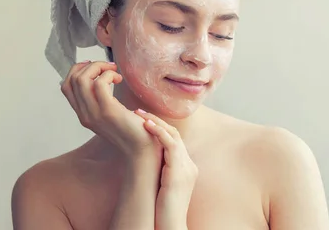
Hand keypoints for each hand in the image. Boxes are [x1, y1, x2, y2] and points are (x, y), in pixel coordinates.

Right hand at [60, 61, 161, 163]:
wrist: (142, 148)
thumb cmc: (132, 128)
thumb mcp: (110, 113)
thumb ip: (101, 100)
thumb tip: (100, 77)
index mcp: (83, 114)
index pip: (66, 86)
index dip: (77, 70)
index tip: (94, 66)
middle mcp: (84, 114)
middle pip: (73, 79)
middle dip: (90, 65)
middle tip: (109, 67)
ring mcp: (94, 113)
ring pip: (82, 79)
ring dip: (98, 67)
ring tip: (114, 71)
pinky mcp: (108, 111)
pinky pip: (100, 83)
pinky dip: (108, 74)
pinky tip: (119, 79)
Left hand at [135, 110, 197, 229]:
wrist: (170, 227)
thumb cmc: (161, 212)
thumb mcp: (160, 187)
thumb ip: (157, 172)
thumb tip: (141, 162)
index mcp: (185, 168)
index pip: (174, 140)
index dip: (159, 127)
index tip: (142, 120)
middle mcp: (189, 165)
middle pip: (175, 134)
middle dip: (157, 120)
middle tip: (139, 111)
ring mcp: (186, 168)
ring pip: (174, 135)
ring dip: (156, 122)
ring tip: (140, 114)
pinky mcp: (179, 172)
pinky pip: (171, 145)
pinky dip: (159, 132)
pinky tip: (147, 126)